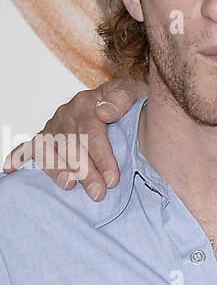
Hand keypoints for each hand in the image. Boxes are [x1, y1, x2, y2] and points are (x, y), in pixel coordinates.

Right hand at [2, 76, 141, 199]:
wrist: (120, 97)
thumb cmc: (130, 101)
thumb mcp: (135, 91)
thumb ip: (122, 99)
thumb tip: (105, 113)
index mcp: (88, 103)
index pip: (92, 133)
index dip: (102, 158)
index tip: (113, 179)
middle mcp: (67, 113)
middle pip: (71, 146)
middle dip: (85, 172)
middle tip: (98, 193)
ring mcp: (55, 125)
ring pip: (50, 149)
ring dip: (57, 169)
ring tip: (69, 185)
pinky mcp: (47, 135)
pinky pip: (29, 145)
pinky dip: (18, 156)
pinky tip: (10, 168)